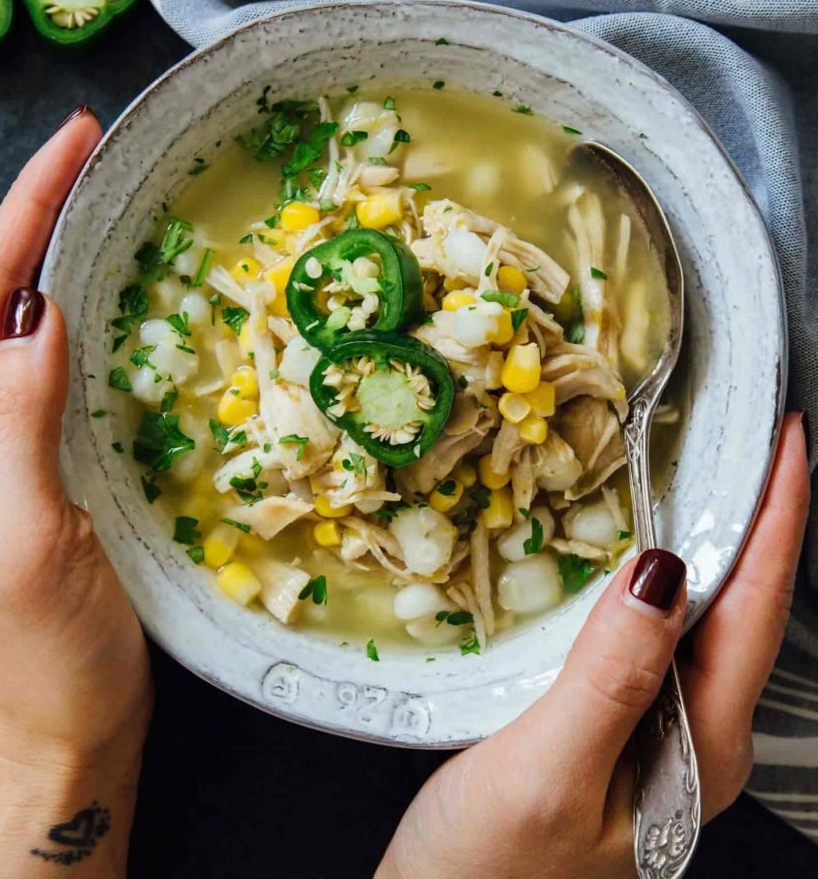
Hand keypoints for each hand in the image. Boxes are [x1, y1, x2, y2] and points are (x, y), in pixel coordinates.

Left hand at [0, 109, 151, 877]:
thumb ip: (13, 424)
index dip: (28, 208)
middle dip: (43, 212)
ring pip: (27, 324)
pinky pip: (59, 368)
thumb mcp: (16, 544)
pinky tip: (122, 302)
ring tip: (112, 202)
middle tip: (101, 153)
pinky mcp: (39, 468)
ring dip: (64, 255)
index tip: (75, 140)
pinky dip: (90, 316)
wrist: (50, 740)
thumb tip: (36, 311)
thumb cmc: (33, 660)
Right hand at [378, 413, 808, 878]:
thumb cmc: (489, 871)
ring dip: (711, 540)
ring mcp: (659, 735)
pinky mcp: (616, 727)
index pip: (757, 607)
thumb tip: (663, 571)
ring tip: (703, 476)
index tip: (785, 440)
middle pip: (746, 607)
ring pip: (702, 618)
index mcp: (703, 746)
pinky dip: (654, 576)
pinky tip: (628, 555)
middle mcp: (697, 739)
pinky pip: (653, 633)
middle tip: (747, 438)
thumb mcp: (549, 773)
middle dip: (758, 516)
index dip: (779, 517)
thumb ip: (611, 677)